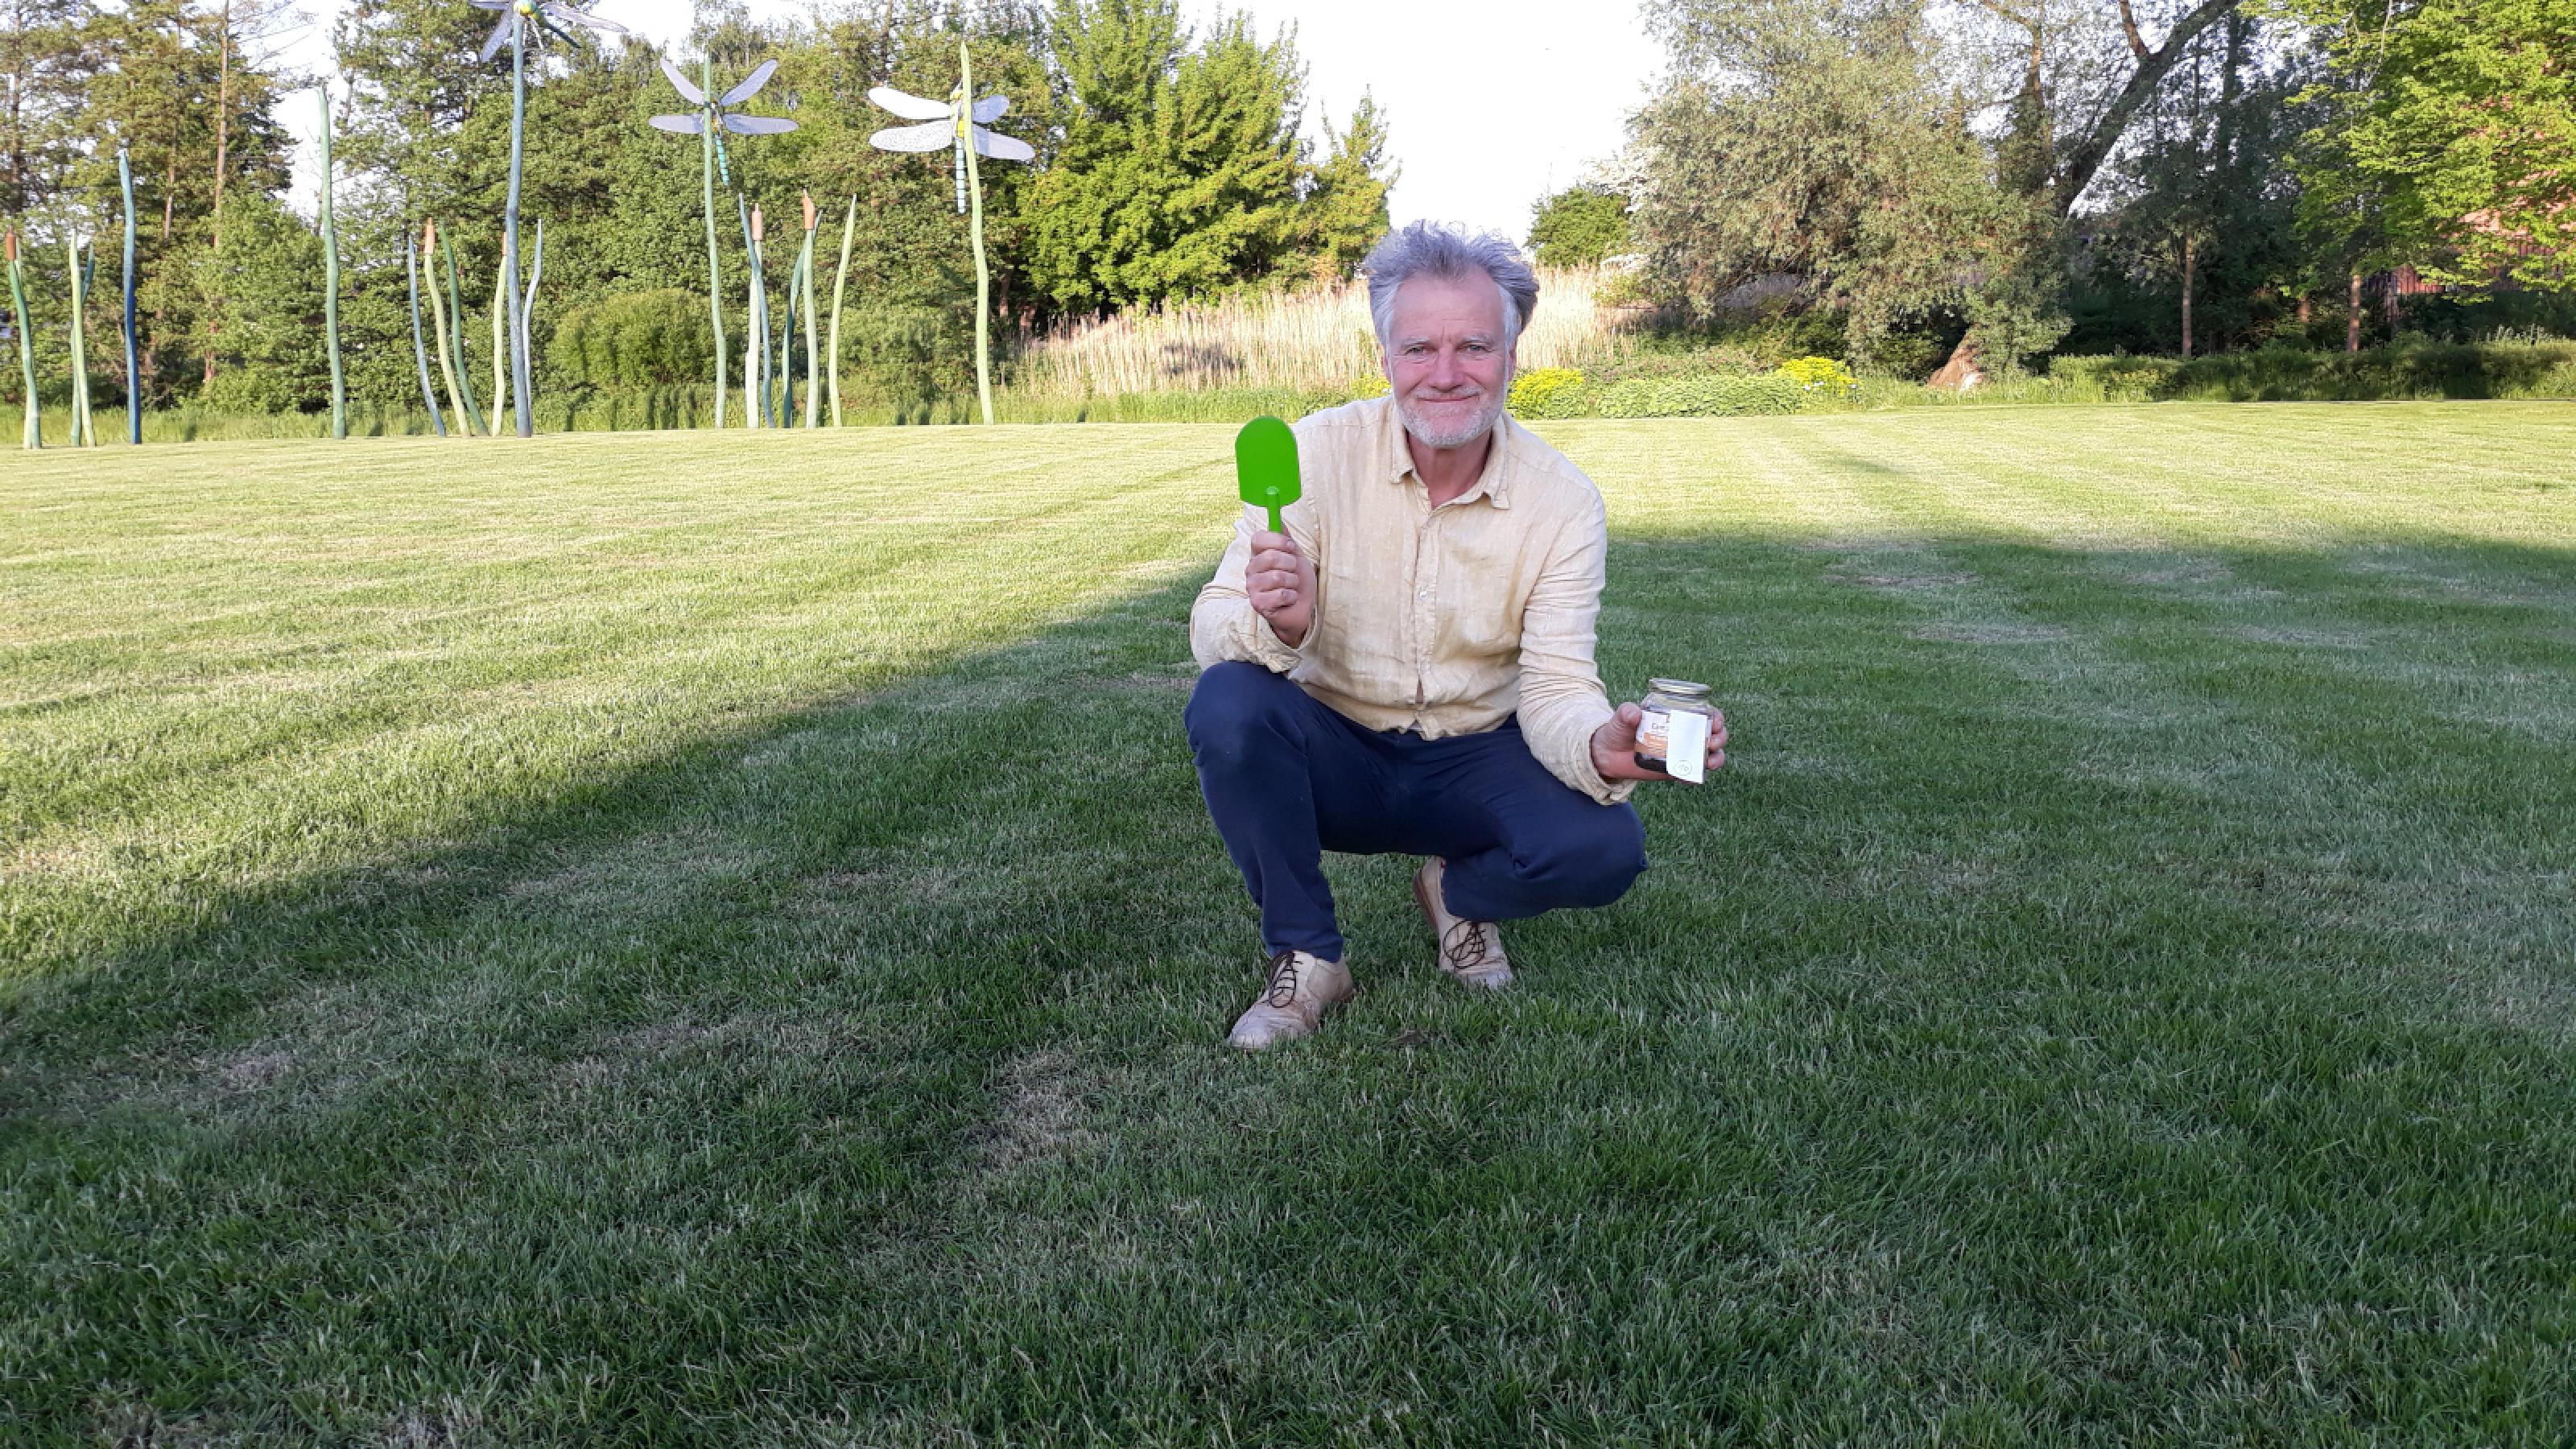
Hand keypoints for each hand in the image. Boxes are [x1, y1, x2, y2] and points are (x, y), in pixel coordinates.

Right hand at [1247, 530, 1314, 646]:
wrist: (1301, 608)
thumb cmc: (1297, 582)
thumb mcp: (1296, 557)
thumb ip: (1286, 540)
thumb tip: (1279, 520)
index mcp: (1258, 555)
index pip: (1258, 538)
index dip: (1277, 541)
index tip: (1291, 547)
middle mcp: (1251, 569)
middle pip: (1270, 556)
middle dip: (1291, 565)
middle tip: (1294, 572)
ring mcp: (1252, 587)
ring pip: (1277, 577)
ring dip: (1293, 582)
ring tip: (1292, 587)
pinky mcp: (1257, 603)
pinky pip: (1280, 594)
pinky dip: (1291, 596)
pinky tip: (1289, 599)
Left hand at [1590, 702, 1726, 783]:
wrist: (1608, 755)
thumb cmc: (1617, 731)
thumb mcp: (1621, 720)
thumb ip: (1626, 714)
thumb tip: (1633, 713)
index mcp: (1676, 715)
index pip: (1703, 712)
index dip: (1715, 716)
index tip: (1715, 722)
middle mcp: (1683, 733)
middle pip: (1712, 733)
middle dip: (1720, 737)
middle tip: (1711, 743)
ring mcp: (1681, 752)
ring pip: (1708, 754)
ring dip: (1715, 758)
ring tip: (1708, 763)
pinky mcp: (1675, 769)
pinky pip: (1692, 773)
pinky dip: (1696, 777)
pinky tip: (1692, 779)